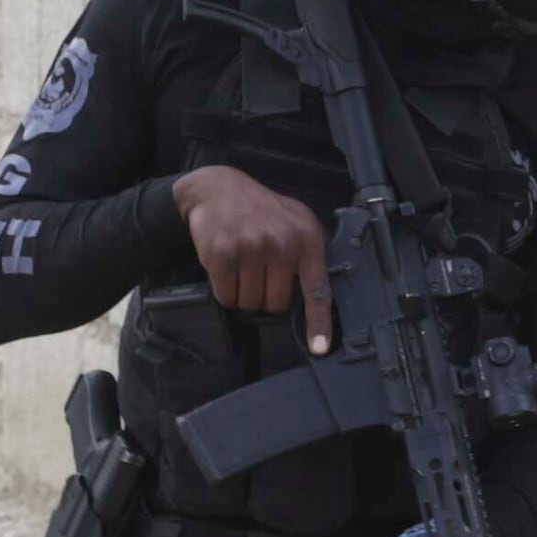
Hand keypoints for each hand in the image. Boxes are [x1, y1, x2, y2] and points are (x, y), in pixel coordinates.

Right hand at [174, 164, 331, 352]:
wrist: (217, 189)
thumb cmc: (259, 209)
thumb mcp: (295, 219)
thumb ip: (309, 251)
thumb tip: (319, 291)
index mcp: (306, 238)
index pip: (317, 290)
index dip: (319, 323)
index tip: (319, 348)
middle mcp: (282, 244)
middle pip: (276, 304)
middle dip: (266, 296)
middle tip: (258, 274)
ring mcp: (252, 249)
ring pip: (250, 303)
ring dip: (243, 293)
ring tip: (242, 266)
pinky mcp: (223, 254)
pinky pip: (226, 296)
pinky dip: (224, 289)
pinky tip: (225, 267)